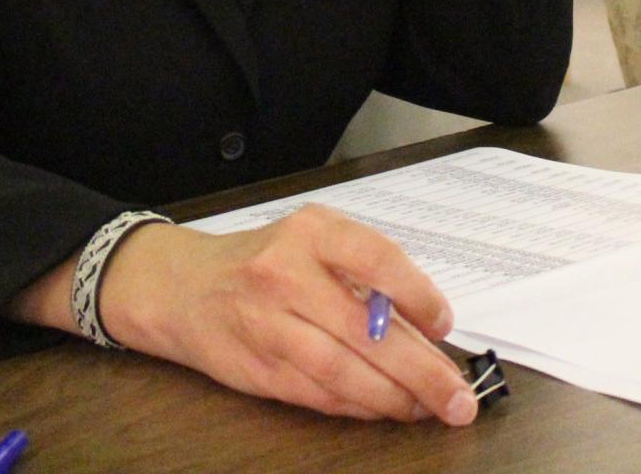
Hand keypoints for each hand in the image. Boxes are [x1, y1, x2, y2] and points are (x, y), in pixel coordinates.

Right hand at [98, 207, 479, 424]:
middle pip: (367, 331)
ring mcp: (267, 324)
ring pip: (343, 371)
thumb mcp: (310, 242)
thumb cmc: (262, 263)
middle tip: (458, 397)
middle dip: (422, 371)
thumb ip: (362, 274)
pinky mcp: (257, 368)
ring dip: (394, 398)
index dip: (419, 296)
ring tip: (426, 408)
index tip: (444, 325)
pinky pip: (319, 394)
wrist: (182, 287)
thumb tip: (426, 329)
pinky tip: (383, 409)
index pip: (377, 259)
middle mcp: (285, 274)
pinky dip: (358, 407)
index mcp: (309, 232)